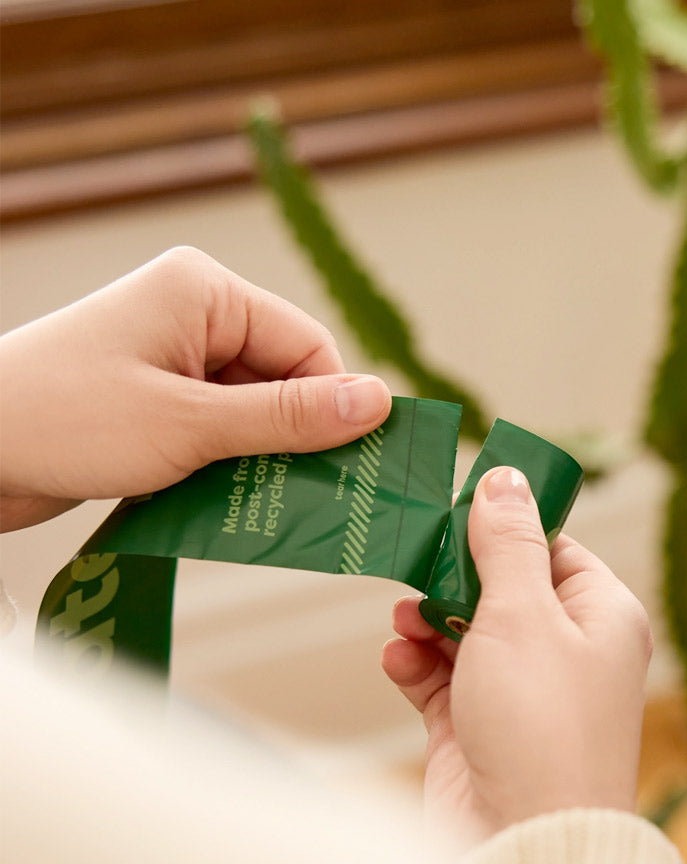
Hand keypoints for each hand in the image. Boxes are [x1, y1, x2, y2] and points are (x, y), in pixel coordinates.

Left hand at [0, 246, 391, 531]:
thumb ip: (288, 417)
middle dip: (292, 441)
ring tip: (249, 502)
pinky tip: (220, 499)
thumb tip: (378, 402)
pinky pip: (220, 430)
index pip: (307, 348)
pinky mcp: (155, 397)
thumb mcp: (191, 426)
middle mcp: (194, 316)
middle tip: (306, 497)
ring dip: (259, 461)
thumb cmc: (64, 421)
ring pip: (255, 413)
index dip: (329, 409)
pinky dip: (228, 466)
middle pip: (285, 381)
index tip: (345, 469)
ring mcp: (172, 357)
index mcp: (206, 293)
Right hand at [382, 467, 652, 846]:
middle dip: (455, 575)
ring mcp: (521, 695)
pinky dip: (416, 666)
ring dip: (429, 619)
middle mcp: (567, 654)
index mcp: (602, 617)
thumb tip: (506, 479)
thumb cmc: (543, 728)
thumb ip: (508, 544)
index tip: (455, 511)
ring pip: (466, 633)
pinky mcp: (478, 732)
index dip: (505, 528)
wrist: (524, 846)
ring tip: (403, 617)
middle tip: (415, 560)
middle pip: (504, 589)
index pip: (554, 549)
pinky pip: (441, 681)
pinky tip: (397, 658)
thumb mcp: (524, 615)